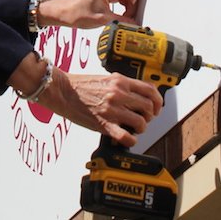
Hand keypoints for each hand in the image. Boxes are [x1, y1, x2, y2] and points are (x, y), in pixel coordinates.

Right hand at [36, 69, 162, 146]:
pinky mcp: (104, 124)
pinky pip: (126, 137)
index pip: (150, 90)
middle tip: (145, 119)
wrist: (63, 91)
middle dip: (151, 116)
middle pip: (149, 107)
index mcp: (120, 81)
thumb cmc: (81, 85)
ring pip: (141, 122)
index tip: (156, 107)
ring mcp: (112, 110)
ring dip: (141, 128)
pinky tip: (127, 138)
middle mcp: (119, 94)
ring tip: (134, 128)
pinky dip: (130, 140)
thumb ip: (122, 85)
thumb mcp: (106, 78)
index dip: (158, 101)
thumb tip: (136, 95)